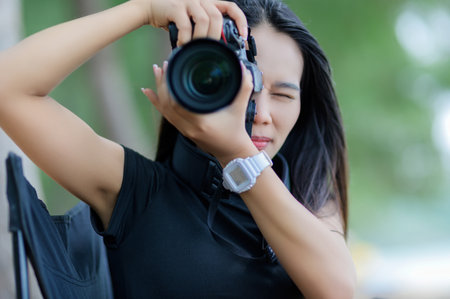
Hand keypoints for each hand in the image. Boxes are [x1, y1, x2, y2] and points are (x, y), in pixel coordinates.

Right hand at [132, 0, 247, 44]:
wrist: (149, 6)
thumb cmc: (173, 17)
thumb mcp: (192, 20)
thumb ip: (204, 28)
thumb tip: (216, 48)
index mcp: (208, 2)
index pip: (230, 7)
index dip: (240, 21)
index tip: (243, 36)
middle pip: (217, 17)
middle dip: (216, 36)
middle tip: (210, 50)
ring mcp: (188, 1)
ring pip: (204, 20)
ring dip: (201, 38)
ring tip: (195, 49)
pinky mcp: (175, 7)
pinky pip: (186, 25)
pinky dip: (186, 39)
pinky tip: (181, 45)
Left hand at [142, 61, 257, 164]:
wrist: (232, 152)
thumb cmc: (236, 131)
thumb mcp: (241, 108)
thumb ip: (244, 87)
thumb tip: (243, 68)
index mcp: (201, 121)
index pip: (177, 102)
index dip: (170, 84)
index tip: (171, 67)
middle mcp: (189, 127)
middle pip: (167, 104)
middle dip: (162, 83)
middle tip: (162, 66)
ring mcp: (184, 130)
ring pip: (164, 109)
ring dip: (158, 91)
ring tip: (156, 73)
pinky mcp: (183, 131)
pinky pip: (166, 116)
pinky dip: (157, 103)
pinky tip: (149, 93)